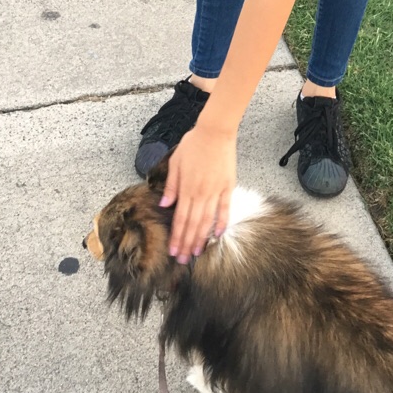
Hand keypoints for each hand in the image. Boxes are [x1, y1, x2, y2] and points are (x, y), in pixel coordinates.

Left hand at [159, 121, 236, 263]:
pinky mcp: (228, 186)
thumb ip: (171, 186)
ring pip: (207, 221)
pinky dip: (222, 222)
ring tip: (197, 253)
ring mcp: (216, 191)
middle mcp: (201, 193)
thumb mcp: (175, 163)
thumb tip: (164, 205)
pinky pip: (225, 208)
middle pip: (193, 224)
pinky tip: (218, 234)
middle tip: (183, 260)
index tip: (173, 251)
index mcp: (186, 188)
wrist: (215, 132)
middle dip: (187, 244)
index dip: (177, 237)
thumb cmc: (193, 144)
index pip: (180, 219)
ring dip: (202, 238)